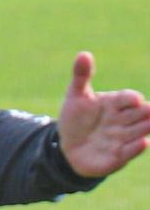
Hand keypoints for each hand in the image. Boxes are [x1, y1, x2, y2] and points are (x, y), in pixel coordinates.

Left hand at [57, 51, 149, 177]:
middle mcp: (124, 120)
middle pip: (141, 114)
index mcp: (116, 103)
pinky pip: (130, 151)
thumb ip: (81, 76)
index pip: (129, 98)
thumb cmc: (75, 119)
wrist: (67, 148)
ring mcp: (123, 137)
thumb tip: (84, 54)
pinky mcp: (119, 156)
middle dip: (148, 112)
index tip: (133, 100)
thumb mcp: (76, 96)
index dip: (131, 99)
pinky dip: (137, 147)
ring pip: (140, 130)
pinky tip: (143, 142)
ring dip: (146, 127)